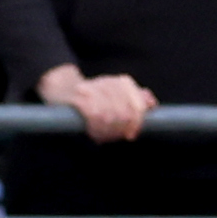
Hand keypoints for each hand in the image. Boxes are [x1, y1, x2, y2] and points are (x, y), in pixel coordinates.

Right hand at [38, 62, 154, 143]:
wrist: (64, 90)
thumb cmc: (94, 100)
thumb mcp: (118, 100)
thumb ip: (136, 100)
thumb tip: (152, 103)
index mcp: (123, 82)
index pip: (138, 105)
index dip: (137, 122)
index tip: (131, 134)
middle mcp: (110, 82)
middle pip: (126, 113)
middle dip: (120, 129)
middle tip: (113, 135)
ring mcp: (95, 89)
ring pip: (111, 117)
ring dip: (106, 130)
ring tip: (101, 132)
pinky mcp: (81, 97)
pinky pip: (96, 116)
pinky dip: (96, 127)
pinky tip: (92, 129)